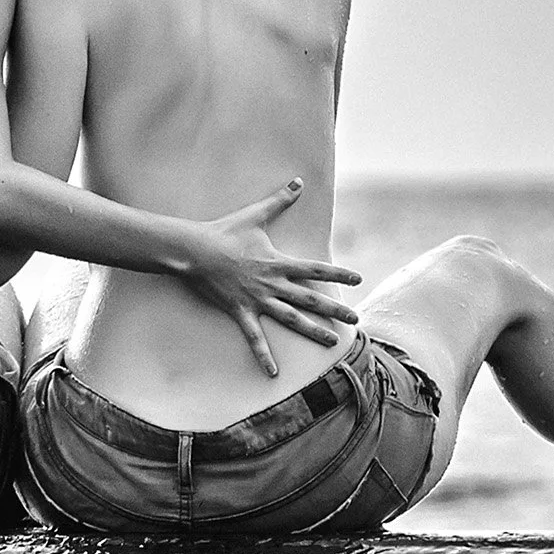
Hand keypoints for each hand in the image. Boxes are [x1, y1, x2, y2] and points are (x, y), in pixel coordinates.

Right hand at [179, 180, 363, 377]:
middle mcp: (273, 283)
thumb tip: (298, 181)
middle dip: (336, 310)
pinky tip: (273, 373)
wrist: (196, 250)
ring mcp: (258, 300)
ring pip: (291, 320)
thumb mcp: (256, 214)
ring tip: (333, 342)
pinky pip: (254, 337)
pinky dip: (263, 356)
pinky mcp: (241, 311)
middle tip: (356, 320)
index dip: (339, 274)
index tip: (358, 279)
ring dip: (313, 332)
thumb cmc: (225, 231)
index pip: (316, 269)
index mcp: (278, 262)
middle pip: (311, 300)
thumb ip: (280, 199)